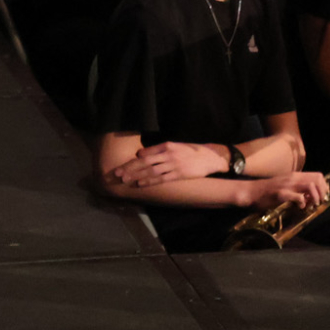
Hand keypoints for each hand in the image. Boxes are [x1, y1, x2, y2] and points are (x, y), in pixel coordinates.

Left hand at [110, 140, 227, 187]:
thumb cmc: (193, 152)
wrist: (212, 157)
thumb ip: (160, 150)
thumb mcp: (177, 146)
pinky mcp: (179, 174)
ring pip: (151, 170)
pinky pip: (161, 178)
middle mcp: (169, 154)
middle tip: (117, 173)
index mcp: (168, 145)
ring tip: (125, 180)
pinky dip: (150, 181)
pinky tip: (140, 183)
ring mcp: (174, 164)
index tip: (121, 165)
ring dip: (136, 175)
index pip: (146, 153)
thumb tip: (142, 153)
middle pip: (145, 162)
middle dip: (130, 168)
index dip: (132, 160)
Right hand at [252, 171, 329, 210]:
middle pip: (317, 179)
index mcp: (295, 175)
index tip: (322, 195)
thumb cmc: (267, 191)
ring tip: (311, 205)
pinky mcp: (281, 194)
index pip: (318, 175)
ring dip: (315, 197)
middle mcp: (293, 178)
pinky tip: (300, 206)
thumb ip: (297, 186)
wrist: (251, 192)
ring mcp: (287, 185)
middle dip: (322, 191)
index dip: (324, 186)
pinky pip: (298, 196)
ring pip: (310, 186)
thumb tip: (310, 194)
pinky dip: (303, 202)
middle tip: (318, 202)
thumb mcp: (285, 184)